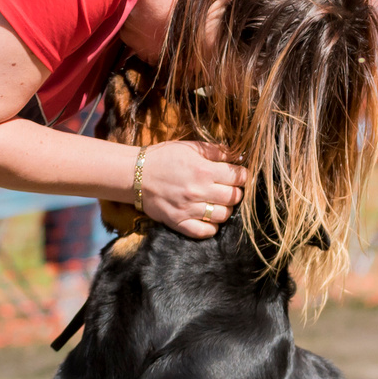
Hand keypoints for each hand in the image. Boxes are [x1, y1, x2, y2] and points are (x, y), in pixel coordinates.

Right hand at [134, 140, 249, 238]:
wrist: (135, 174)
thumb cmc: (163, 157)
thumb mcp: (189, 147)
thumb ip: (215, 151)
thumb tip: (237, 155)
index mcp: (203, 170)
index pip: (238, 177)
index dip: (242, 175)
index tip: (239, 175)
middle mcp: (198, 191)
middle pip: (234, 197)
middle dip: (236, 192)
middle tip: (229, 188)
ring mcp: (188, 209)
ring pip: (223, 216)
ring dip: (226, 209)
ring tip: (219, 202)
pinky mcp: (178, 222)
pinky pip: (205, 232)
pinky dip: (211, 227)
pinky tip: (209, 217)